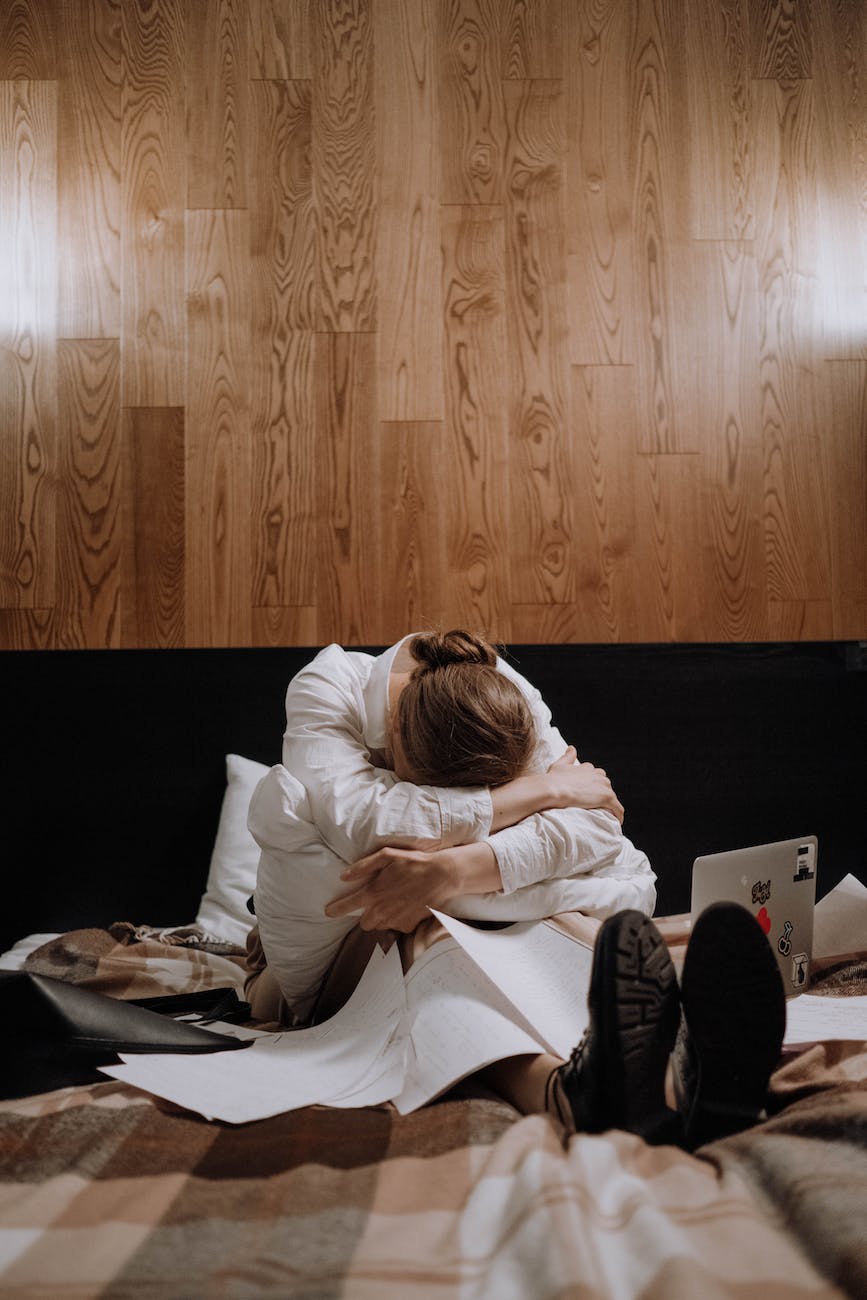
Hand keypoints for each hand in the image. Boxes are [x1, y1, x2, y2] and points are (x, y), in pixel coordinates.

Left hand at [324, 847, 457, 932]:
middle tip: (376, 902)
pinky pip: (396, 927)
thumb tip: (344, 876)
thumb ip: (363, 867)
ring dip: (381, 918)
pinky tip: (405, 906)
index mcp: (374, 892)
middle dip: (366, 915)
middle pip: (364, 923)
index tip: (328, 912)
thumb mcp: (387, 856)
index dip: (336, 910)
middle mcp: (382, 910)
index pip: (348, 905)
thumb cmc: (414, 862)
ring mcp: (395, 920)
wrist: (441, 876)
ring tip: (392, 903)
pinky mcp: (408, 926)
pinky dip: (397, 920)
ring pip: (379, 926)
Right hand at [547, 747, 624, 822]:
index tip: (588, 792)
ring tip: (604, 814)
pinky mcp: (607, 797)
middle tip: (594, 804)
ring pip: (611, 795)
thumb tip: (572, 748)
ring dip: (609, 803)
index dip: (592, 783)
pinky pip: (618, 808)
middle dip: (601, 792)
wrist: (554, 789)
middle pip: (605, 783)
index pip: (595, 774)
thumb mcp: (560, 764)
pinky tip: (617, 822)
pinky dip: (618, 814)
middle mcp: (598, 775)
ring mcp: (603, 786)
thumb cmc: (554, 779)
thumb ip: (568, 756)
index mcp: (587, 768)